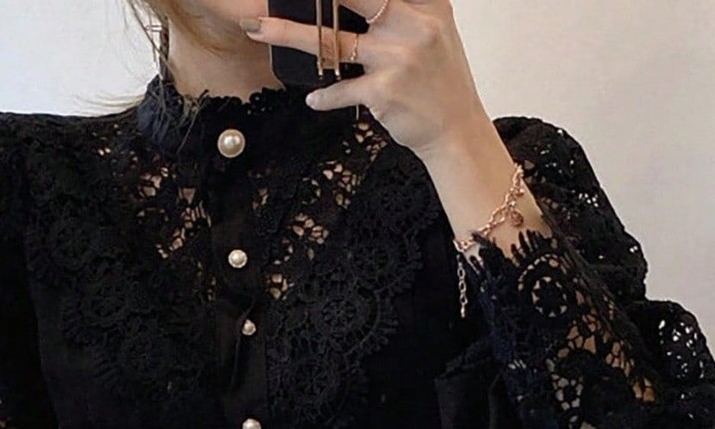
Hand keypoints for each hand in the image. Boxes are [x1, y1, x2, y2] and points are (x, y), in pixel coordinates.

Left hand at [242, 0, 490, 155]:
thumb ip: (405, 7)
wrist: (456, 130)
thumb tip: (362, 2)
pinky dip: (324, 95)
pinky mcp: (383, 92)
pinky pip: (340, 89)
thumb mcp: (434, 30)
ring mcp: (397, 58)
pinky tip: (312, 98)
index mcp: (426, 3)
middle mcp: (412, 24)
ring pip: (332, 41)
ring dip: (289, 34)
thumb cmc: (440, 82)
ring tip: (257, 27)